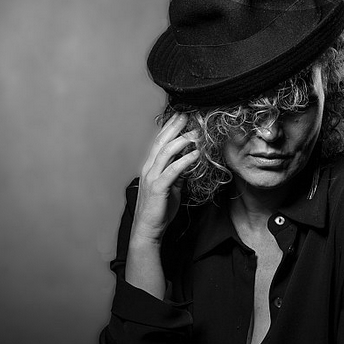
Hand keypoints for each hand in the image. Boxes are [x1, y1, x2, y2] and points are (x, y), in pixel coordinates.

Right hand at [131, 113, 198, 245]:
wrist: (147, 229)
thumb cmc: (159, 209)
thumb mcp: (172, 187)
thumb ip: (179, 173)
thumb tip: (190, 161)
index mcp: (150, 167)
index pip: (159, 142)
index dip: (169, 127)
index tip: (180, 115)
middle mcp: (149, 168)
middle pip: (161, 142)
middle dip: (174, 127)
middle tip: (186, 114)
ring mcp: (152, 177)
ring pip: (166, 153)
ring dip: (182, 141)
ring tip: (195, 133)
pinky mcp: (158, 188)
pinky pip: (173, 171)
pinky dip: (185, 161)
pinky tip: (196, 155)